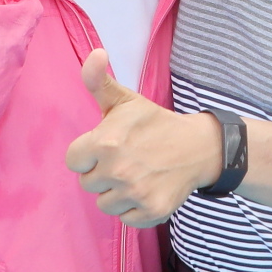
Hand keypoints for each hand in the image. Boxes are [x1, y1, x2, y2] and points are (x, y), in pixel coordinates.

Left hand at [61, 52, 214, 227]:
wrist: (197, 147)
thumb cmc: (154, 123)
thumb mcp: (125, 100)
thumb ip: (98, 81)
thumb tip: (95, 53)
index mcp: (105, 142)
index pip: (73, 161)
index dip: (88, 154)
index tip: (107, 147)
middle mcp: (118, 170)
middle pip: (87, 184)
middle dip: (102, 173)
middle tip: (125, 160)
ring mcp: (135, 193)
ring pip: (104, 204)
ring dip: (117, 193)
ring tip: (136, 175)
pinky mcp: (152, 211)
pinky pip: (126, 219)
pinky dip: (134, 208)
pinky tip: (146, 190)